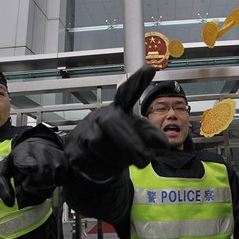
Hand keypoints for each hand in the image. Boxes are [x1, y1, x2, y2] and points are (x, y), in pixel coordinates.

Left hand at [0, 138, 67, 206]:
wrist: (36, 146)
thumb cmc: (18, 161)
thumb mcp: (3, 170)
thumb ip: (0, 185)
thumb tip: (9, 202)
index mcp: (22, 152)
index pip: (26, 161)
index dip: (28, 166)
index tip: (31, 168)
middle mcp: (40, 152)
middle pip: (38, 180)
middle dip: (32, 186)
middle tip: (29, 179)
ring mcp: (54, 156)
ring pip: (50, 182)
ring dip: (43, 186)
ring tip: (38, 178)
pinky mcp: (65, 161)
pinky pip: (60, 182)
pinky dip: (53, 184)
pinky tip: (48, 177)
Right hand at [64, 65, 168, 179]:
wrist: (87, 157)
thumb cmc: (116, 142)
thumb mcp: (136, 138)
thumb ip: (150, 138)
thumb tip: (164, 144)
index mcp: (120, 110)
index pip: (128, 92)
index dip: (137, 81)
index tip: (149, 69)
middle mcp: (102, 116)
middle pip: (112, 122)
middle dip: (129, 143)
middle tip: (145, 159)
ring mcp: (85, 130)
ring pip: (100, 144)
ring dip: (116, 160)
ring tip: (121, 162)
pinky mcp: (75, 148)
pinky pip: (90, 161)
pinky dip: (103, 169)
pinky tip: (106, 167)